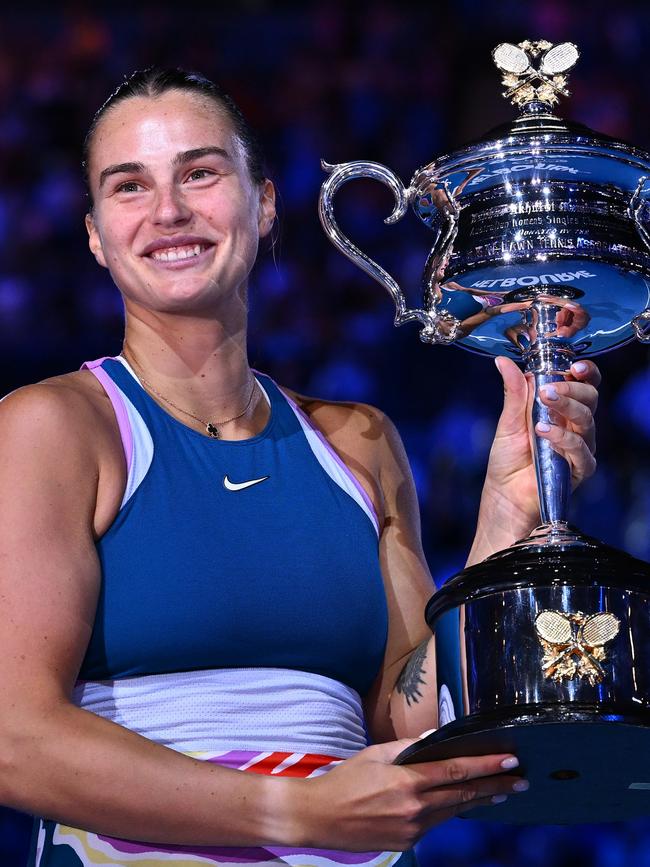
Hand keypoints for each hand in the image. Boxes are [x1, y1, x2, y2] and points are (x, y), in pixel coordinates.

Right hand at [292, 739, 526, 850]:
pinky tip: (458, 803)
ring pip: (452, 811)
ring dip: (477, 800)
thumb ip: (409, 747)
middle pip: (463, 795)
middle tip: (520, 780)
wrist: (319, 817)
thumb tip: (437, 738)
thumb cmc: (345, 780)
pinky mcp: (407, 842)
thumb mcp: (376, 754)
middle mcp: (414, 808)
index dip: (485, 766)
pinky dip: (448, 811)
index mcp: (407, 782)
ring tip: (500, 791)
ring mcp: (412, 829)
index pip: (455, 771)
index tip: (509, 761)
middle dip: (495, 786)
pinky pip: (435, 823)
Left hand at [469, 355, 599, 559]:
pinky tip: (545, 432)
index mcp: (561, 410)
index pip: (582, 384)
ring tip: (545, 401)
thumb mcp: (507, 422)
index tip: (574, 364)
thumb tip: (502, 361)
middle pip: (589, 398)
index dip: (584, 372)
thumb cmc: (507, 461)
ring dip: (567, 407)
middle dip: (572, 388)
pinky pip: (581, 450)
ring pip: (587, 420)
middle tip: (549, 388)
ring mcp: (579, 447)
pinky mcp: (580, 469)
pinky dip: (563, 438)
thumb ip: (513, 393)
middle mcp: (575, 426)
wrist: (504, 496)